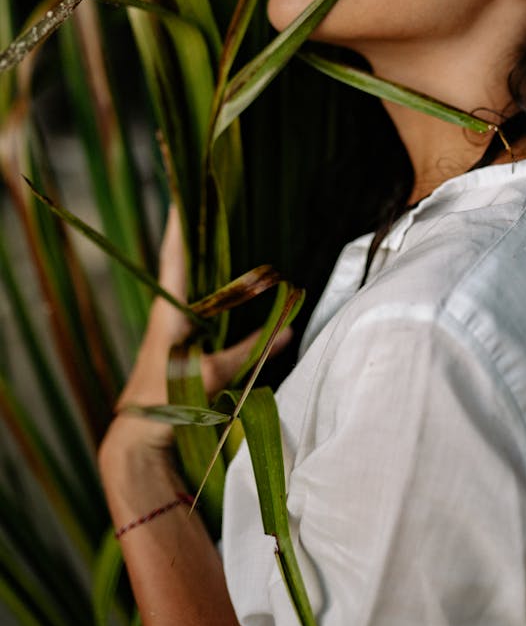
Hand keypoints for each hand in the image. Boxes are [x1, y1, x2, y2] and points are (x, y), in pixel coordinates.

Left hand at [107, 205, 291, 452]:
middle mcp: (166, 310)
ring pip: (185, 278)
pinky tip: (222, 278)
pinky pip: (192, 298)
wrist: (138, 431)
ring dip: (197, 253)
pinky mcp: (175, 337)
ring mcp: (169, 323)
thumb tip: (287, 330)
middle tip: (208, 198)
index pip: (174, 257)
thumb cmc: (166, 400)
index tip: (183, 194)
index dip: (179, 226)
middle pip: (179, 258)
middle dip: (192, 228)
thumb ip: (249, 352)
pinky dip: (205, 282)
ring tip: (216, 225)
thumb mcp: (210, 375)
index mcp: (169, 311)